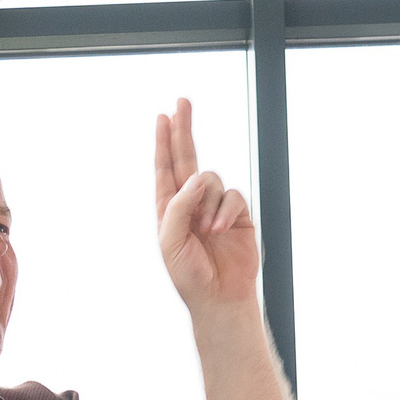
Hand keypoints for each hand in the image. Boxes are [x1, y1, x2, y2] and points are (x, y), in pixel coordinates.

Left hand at [153, 98, 259, 311]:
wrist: (219, 296)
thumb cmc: (189, 274)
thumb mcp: (170, 241)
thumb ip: (177, 207)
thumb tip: (194, 177)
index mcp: (168, 208)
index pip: (165, 167)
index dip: (164, 141)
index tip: (163, 116)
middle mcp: (190, 202)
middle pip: (187, 157)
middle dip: (183, 129)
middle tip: (182, 102)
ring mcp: (214, 206)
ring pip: (210, 179)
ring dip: (207, 202)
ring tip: (207, 231)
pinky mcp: (236, 213)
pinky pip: (231, 196)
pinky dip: (224, 212)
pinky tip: (221, 231)